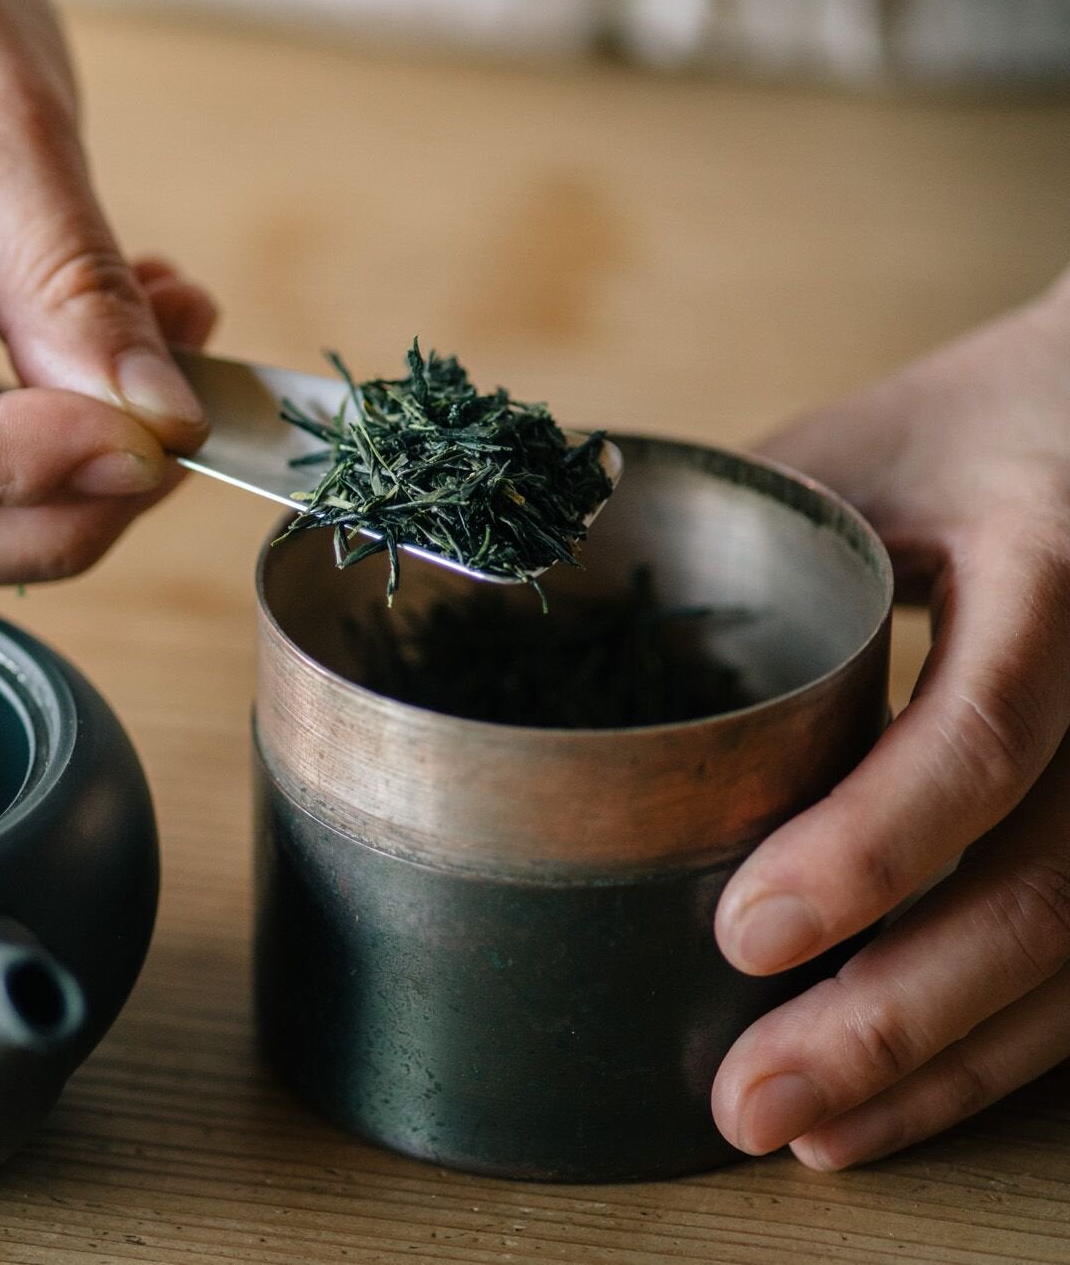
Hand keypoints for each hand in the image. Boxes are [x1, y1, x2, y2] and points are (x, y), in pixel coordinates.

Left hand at [712, 270, 1069, 1168]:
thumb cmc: (969, 429)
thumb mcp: (855, 451)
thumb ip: (739, 545)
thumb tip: (541, 614)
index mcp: (1056, 567)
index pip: (987, 727)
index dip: (875, 844)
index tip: (744, 928)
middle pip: (1045, 887)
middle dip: (892, 1012)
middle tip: (750, 1096)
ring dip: (938, 1066)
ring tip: (801, 1130)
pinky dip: (988, 1052)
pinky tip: (887, 1107)